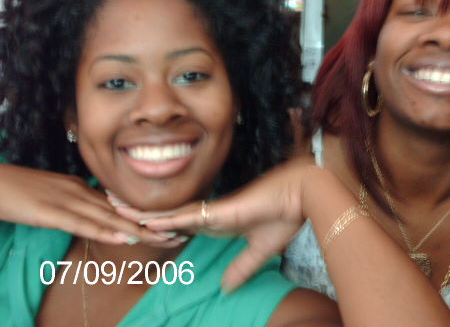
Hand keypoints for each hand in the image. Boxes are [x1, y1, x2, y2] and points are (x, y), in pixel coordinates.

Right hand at [0, 163, 177, 245]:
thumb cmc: (18, 190)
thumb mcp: (50, 197)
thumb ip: (72, 205)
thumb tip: (91, 215)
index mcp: (80, 189)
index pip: (118, 205)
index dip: (143, 216)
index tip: (166, 223)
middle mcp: (80, 192)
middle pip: (121, 211)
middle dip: (151, 223)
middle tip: (179, 231)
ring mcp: (67, 201)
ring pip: (110, 217)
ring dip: (139, 229)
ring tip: (164, 237)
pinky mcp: (52, 212)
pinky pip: (83, 223)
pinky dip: (106, 230)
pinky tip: (124, 237)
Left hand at [115, 158, 316, 290]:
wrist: (303, 195)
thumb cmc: (285, 215)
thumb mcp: (260, 251)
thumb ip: (242, 268)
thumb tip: (225, 289)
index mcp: (217, 223)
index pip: (180, 225)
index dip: (158, 226)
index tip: (137, 226)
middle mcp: (209, 215)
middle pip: (166, 215)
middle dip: (139, 213)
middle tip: (112, 206)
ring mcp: (213, 211)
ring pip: (169, 214)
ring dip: (142, 213)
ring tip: (114, 208)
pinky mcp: (220, 211)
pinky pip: (186, 216)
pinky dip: (165, 219)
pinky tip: (145, 221)